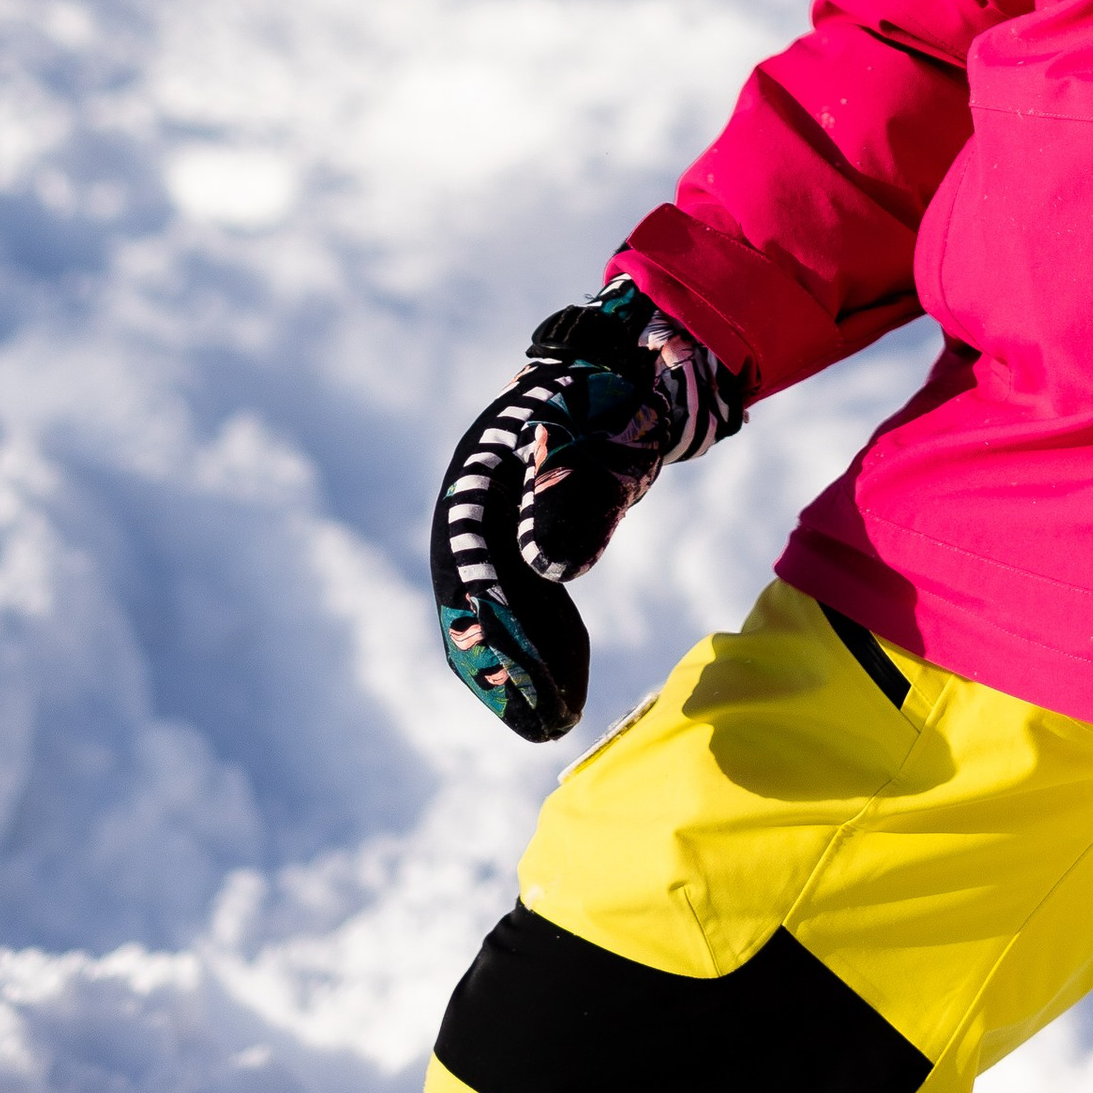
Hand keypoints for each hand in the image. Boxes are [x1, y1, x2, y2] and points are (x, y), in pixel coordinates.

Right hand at [429, 279, 747, 740]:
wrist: (619, 369)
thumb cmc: (607, 398)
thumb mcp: (593, 438)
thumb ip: (572, 494)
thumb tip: (547, 569)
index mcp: (477, 483)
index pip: (473, 571)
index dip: (497, 631)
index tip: (525, 682)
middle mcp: (472, 513)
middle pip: (473, 604)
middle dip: (503, 667)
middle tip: (543, 723)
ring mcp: (494, 530)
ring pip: (496, 613)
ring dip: (521, 666)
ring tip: (558, 718)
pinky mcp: (523, 543)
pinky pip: (523, 605)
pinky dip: (542, 646)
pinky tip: (569, 685)